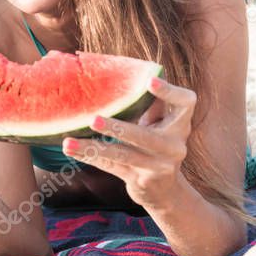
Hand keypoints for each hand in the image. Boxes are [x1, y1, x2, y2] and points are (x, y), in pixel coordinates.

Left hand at [63, 76, 194, 207]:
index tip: (149, 81)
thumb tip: (116, 67)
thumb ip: (146, 102)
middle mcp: (174, 146)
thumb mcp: (157, 122)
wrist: (164, 188)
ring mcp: (159, 166)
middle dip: (118, 129)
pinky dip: (89, 157)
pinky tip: (71, 150)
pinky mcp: (142, 180)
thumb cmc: (154, 142)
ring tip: (68, 142)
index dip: (170, 92)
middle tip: (93, 120)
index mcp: (180, 124)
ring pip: (123, 156)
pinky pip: (111, 167)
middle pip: (146, 136)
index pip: (186, 103)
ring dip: (94, 148)